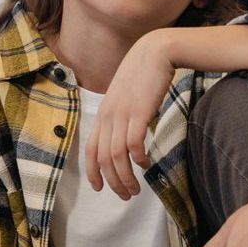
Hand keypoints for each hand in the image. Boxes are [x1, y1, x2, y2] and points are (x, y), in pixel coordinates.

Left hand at [86, 32, 175, 198]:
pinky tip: (146, 165)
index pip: (90, 149)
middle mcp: (108, 115)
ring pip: (116, 156)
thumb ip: (122, 114)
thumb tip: (127, 135)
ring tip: (135, 190)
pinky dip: (138, 159)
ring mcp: (122, 113)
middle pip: (103, 158)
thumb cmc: (144, 73)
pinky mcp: (139, 112)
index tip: (100, 188)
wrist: (156, 51)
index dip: (92, 172)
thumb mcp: (126, 95)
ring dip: (125, 177)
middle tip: (125, 195)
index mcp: (104, 113)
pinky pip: (133, 144)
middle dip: (113, 182)